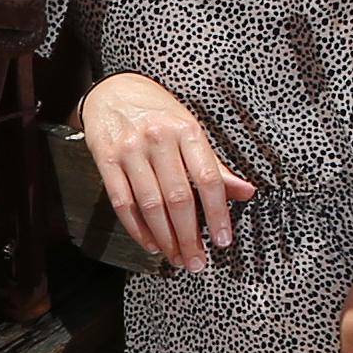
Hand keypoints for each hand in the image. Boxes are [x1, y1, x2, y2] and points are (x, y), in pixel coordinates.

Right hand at [77, 72, 253, 269]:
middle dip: (190, 236)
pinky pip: (123, 202)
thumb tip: (247, 192)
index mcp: (186, 131)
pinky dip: (138, 228)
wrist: (113, 91)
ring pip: (151, 205)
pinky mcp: (106, 160)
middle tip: (198, 262)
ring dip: (166, 238)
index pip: (208, 179)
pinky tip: (151, 244)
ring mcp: (130, 150)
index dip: (218, 214)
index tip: (222, 240)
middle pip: (179, 198)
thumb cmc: (157, 112)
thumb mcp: (190, 129)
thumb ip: (215, 164)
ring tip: (177, 258)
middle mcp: (158, 140)